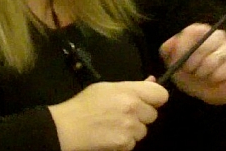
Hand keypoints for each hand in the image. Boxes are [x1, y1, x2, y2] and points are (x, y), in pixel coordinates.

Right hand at [48, 79, 168, 150]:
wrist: (65, 129)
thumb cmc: (84, 105)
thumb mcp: (107, 88)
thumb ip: (132, 86)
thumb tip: (152, 81)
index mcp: (130, 91)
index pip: (161, 94)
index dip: (155, 98)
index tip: (147, 101)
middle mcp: (133, 108)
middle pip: (153, 115)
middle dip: (142, 116)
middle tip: (124, 115)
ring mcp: (129, 127)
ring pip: (143, 131)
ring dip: (133, 131)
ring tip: (114, 126)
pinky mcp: (124, 144)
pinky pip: (132, 144)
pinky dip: (124, 143)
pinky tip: (110, 136)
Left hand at [159, 23, 225, 104]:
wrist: (205, 88)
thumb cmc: (188, 70)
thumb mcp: (173, 61)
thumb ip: (168, 50)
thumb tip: (170, 45)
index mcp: (200, 30)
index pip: (192, 32)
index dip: (183, 48)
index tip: (178, 61)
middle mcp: (217, 35)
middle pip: (202, 46)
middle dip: (191, 63)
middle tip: (188, 71)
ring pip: (212, 60)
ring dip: (202, 73)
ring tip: (199, 76)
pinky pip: (221, 72)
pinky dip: (212, 79)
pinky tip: (211, 79)